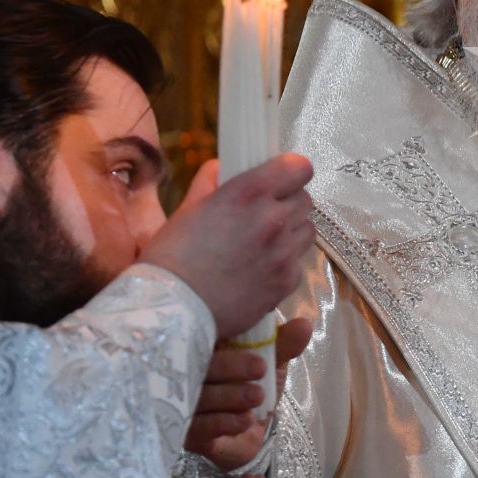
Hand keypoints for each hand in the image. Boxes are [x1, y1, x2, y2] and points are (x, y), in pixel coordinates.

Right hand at [143, 155, 314, 339]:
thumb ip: (210, 184)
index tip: (279, 180)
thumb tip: (221, 167)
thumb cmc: (171, 256)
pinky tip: (260, 271)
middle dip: (287, 203)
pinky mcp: (288, 281)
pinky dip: (285, 264)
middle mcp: (273, 218)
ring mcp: (285, 252)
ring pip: (306, 230)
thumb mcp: (186, 210)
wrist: (173, 309)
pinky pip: (298, 263)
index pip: (298, 167)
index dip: (290, 172)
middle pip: (305, 199)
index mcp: (248, 193)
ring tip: (264, 243)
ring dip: (291, 231)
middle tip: (263, 215)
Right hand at [186, 317, 312, 470]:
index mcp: (202, 347)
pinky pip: (199, 427)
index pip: (202, 333)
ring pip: (198, 397)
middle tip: (260, 368)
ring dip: (230, 395)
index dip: (225, 331)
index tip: (251, 335)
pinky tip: (245, 420)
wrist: (248, 434)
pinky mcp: (186, 433)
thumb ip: (283, 345)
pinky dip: (224, 422)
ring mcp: (181, 404)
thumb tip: (303, 325)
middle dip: (230, 366)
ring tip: (257, 395)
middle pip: (196, 365)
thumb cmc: (255, 387)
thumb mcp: (273, 363)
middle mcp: (184, 373)